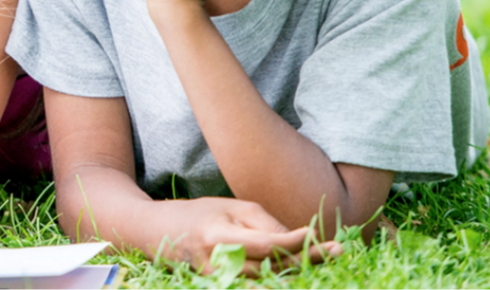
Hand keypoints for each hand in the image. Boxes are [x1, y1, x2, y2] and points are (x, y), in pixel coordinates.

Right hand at [160, 197, 340, 275]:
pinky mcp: (215, 287)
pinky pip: (251, 286)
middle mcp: (217, 263)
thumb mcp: (228, 207)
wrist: (151, 232)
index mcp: (218, 235)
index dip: (293, 242)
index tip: (316, 234)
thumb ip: (262, 223)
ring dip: (295, 275)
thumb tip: (296, 240)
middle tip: (338, 250)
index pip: (265, 243)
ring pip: (264, 282)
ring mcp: (215, 280)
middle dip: (306, 260)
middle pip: (271, 267)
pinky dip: (272, 282)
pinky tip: (297, 278)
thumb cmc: (195, 213)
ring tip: (326, 261)